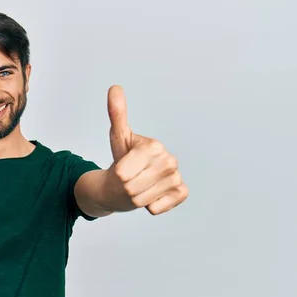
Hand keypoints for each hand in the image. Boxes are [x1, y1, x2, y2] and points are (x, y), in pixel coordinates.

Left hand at [107, 85, 187, 214]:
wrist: (132, 181)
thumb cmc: (123, 159)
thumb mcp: (118, 138)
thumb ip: (117, 114)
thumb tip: (114, 88)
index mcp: (154, 146)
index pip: (123, 172)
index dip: (118, 175)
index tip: (122, 169)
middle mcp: (169, 160)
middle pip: (132, 187)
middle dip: (125, 187)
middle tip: (129, 179)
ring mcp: (176, 177)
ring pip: (142, 199)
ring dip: (135, 198)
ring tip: (138, 186)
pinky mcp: (181, 192)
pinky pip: (157, 208)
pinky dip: (150, 206)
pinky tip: (151, 195)